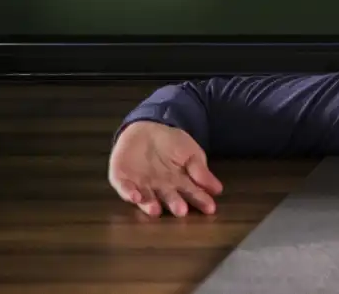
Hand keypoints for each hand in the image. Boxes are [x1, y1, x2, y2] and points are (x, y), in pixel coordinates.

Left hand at [108, 121, 222, 216]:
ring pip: (146, 198)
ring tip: (156, 210)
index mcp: (178, 183)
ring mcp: (140, 184)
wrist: (146, 127)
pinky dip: (128, 193)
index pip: (192, 193)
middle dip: (174, 205)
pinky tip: (135, 197)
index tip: (211, 208)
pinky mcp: (121, 178)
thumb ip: (200, 170)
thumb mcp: (191, 153)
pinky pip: (124, 188)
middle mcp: (160, 188)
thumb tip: (217, 189)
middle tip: (182, 211)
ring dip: (149, 205)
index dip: (201, 201)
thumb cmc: (172, 142)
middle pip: (169, 198)